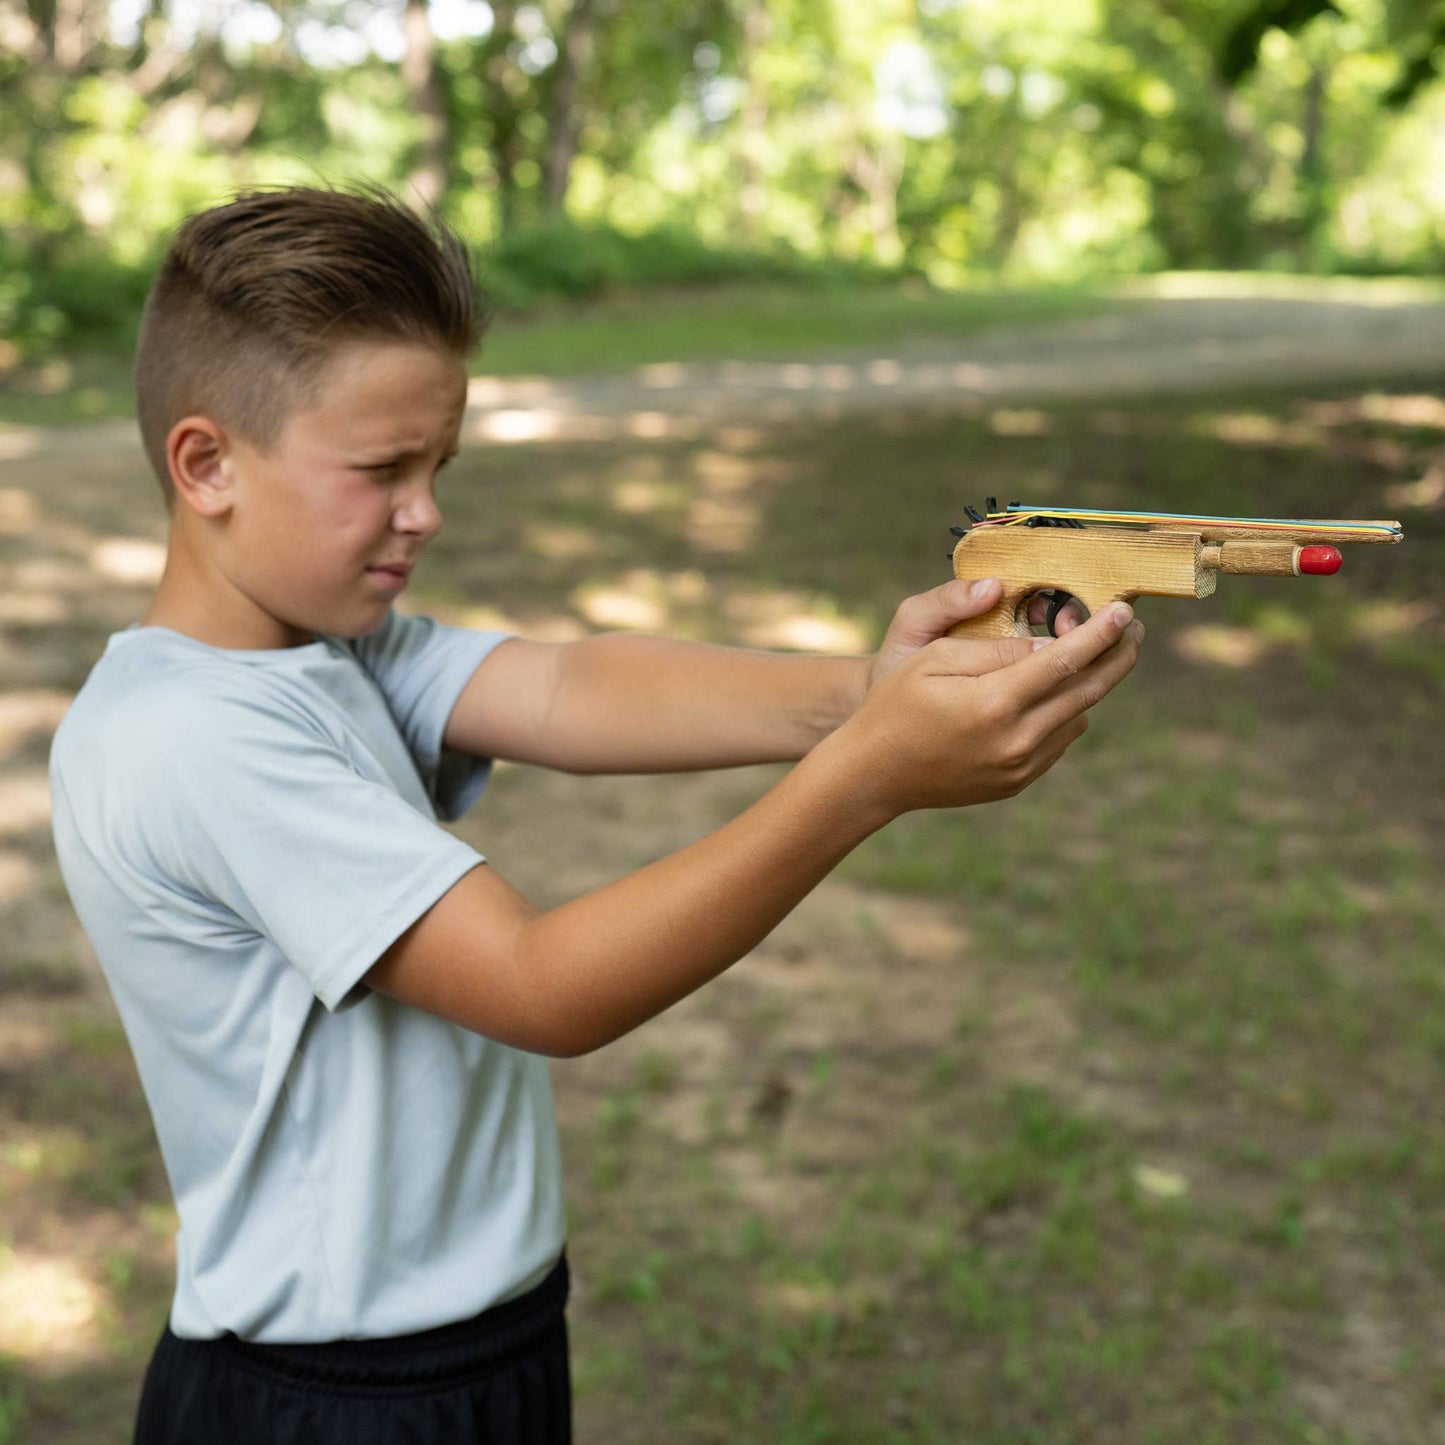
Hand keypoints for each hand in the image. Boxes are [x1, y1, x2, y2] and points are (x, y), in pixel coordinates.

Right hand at [839, 601, 1144, 817]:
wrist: (873, 773)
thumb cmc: (894, 704)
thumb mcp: (933, 659)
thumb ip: (996, 650)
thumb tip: (1050, 646)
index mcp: (994, 703)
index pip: (1064, 660)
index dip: (1100, 632)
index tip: (1124, 609)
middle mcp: (1015, 740)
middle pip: (1086, 692)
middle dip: (1116, 655)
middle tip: (1133, 628)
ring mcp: (1019, 767)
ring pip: (1078, 717)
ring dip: (1088, 685)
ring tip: (1090, 655)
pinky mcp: (1016, 783)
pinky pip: (1059, 741)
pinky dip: (1065, 712)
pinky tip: (1054, 692)